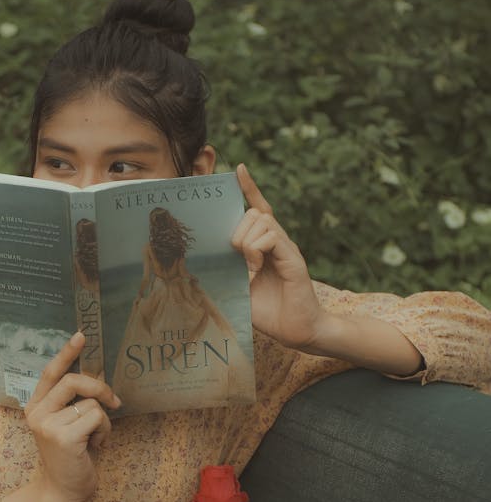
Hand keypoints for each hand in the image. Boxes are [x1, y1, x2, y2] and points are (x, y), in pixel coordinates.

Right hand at [24, 332, 120, 501]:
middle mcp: (37, 413)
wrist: (62, 491)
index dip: (66, 353)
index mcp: (35, 406)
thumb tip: (97, 378)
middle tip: (114, 402)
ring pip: (91, 403)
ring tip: (95, 438)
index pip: (50, 372)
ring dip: (103, 420)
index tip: (82, 336)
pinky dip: (104, 432)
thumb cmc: (70, 456)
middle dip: (99, 387)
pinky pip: (97, 418)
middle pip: (74, 380)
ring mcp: (48, 425)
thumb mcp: (65, 424)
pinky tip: (95, 447)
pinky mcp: (63, 438)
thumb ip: (72, 402)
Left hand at [232, 165, 324, 350]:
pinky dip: (256, 251)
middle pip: (254, 213)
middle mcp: (277, 242)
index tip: (237, 170)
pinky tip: (255, 271)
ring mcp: (286, 248)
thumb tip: (205, 265)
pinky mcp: (293, 258)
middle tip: (239, 261)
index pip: (257, 209)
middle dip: (238, 231)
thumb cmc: (269, 313)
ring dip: (246, 243)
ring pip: (261, 221)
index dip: (249, 189)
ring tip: (249, 270)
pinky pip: (271, 236)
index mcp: (265, 247)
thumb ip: (229, 272)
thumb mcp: (240, 289)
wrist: (296, 331)